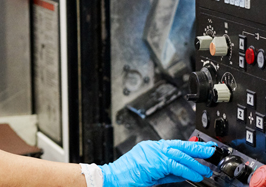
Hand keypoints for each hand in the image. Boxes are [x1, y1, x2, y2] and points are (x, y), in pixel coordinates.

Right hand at [100, 140, 214, 186]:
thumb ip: (168, 172)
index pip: (174, 146)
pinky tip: (197, 175)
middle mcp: (152, 147)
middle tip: (210, 150)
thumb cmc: (128, 177)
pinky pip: (176, 166)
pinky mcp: (155, 162)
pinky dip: (188, 171)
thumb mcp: (152, 174)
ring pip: (179, 155)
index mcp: (150, 148)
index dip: (190, 148)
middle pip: (179, 145)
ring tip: (207, 168)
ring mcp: (153, 153)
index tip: (202, 149)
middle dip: (197, 149)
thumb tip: (185, 173)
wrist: (113, 179)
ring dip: (196, 162)